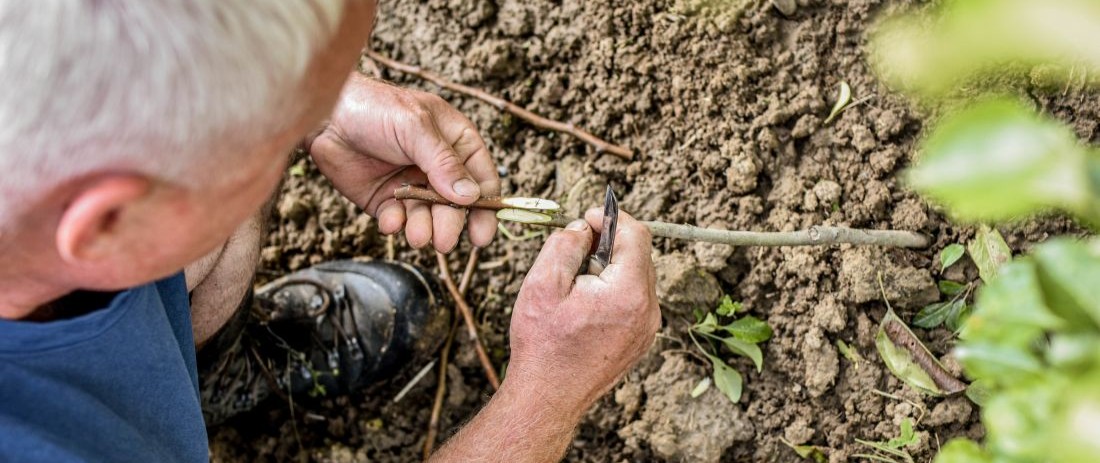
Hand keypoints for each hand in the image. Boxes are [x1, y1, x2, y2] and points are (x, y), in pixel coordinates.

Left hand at [307, 73, 500, 251]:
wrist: (326, 116)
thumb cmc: (375, 108)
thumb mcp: (415, 128)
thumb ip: (443, 163)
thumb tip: (471, 196)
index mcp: (456, 143)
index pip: (482, 178)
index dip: (486, 206)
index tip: (482, 233)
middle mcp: (437, 167)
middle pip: (456, 205)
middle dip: (451, 224)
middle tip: (444, 241)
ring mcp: (412, 185)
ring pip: (428, 217)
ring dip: (425, 229)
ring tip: (417, 236)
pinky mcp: (386, 200)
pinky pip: (399, 219)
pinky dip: (396, 224)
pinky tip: (390, 221)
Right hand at [506, 209, 660, 414]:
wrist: (547, 398)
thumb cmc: (542, 345)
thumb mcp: (542, 284)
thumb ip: (565, 245)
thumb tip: (582, 228)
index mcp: (629, 292)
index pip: (637, 235)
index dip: (612, 218)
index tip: (588, 218)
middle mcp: (647, 311)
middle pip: (638, 256)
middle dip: (609, 243)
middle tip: (576, 249)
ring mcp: (646, 329)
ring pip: (637, 278)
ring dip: (610, 268)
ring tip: (576, 283)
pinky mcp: (639, 341)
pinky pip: (634, 301)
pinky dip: (614, 291)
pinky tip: (585, 304)